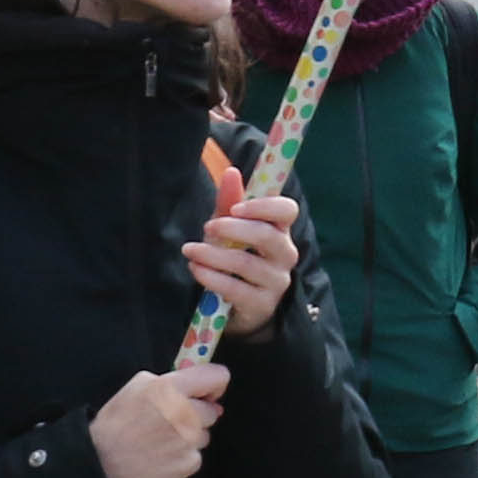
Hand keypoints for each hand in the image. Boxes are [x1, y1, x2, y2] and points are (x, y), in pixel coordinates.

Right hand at [89, 362, 227, 477]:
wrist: (102, 462)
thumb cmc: (116, 422)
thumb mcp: (137, 386)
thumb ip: (170, 381)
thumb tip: (199, 389)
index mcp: (171, 389)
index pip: (218, 377)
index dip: (212, 384)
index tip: (204, 392)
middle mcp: (186, 414)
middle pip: (212, 410)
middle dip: (196, 413)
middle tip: (170, 420)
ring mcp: (190, 441)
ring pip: (204, 435)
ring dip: (189, 436)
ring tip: (161, 440)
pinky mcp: (189, 464)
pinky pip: (195, 456)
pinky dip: (182, 456)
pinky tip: (162, 456)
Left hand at [180, 190, 298, 332]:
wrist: (237, 305)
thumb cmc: (235, 257)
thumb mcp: (230, 228)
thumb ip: (230, 202)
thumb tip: (231, 172)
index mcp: (280, 230)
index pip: (287, 210)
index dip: (264, 206)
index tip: (235, 208)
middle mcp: (285, 254)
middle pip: (268, 236)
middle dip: (234, 229)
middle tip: (207, 227)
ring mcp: (276, 281)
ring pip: (248, 264)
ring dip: (214, 255)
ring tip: (190, 250)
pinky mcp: (262, 305)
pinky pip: (237, 289)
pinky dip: (212, 277)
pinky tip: (196, 269)